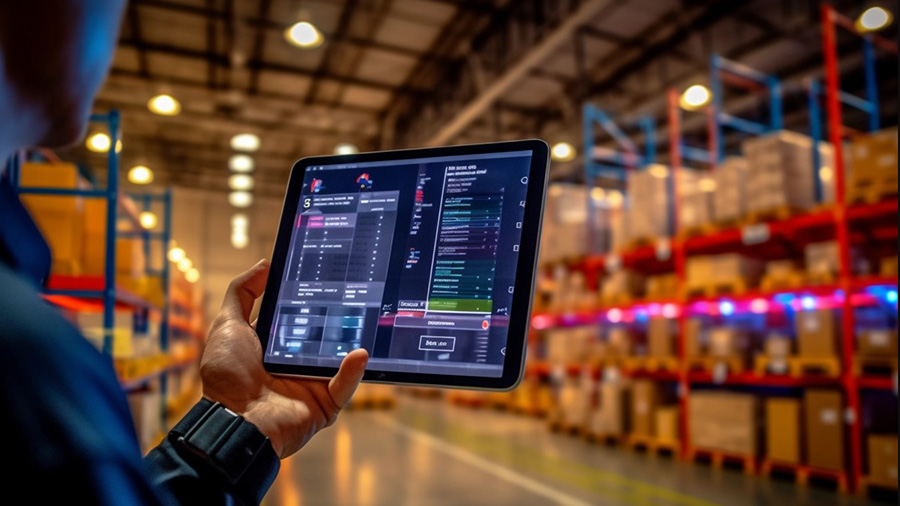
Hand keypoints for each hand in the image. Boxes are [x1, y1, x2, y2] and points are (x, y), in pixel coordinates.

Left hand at [199, 259, 368, 458]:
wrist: (233, 420)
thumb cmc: (226, 376)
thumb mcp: (228, 325)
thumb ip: (243, 294)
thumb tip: (265, 264)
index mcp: (276, 346)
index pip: (300, 317)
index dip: (312, 299)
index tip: (327, 277)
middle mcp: (296, 363)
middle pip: (324, 336)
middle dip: (339, 317)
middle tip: (355, 294)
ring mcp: (312, 384)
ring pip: (339, 360)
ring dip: (351, 343)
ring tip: (365, 321)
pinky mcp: (324, 404)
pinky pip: (344, 387)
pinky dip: (354, 372)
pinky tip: (359, 353)